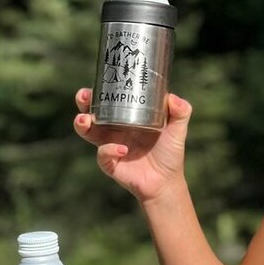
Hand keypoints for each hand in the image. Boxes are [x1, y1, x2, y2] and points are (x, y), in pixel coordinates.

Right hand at [73, 88, 191, 203]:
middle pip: (91, 112)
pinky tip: (122, 149)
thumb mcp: (177, 130)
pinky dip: (109, 150)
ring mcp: (110, 146)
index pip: (109, 100)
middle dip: (83, 103)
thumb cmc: (170, 154)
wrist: (166, 182)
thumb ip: (181, 112)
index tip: (98, 82)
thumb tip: (173, 98)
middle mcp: (114, 131)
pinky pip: (102, 155)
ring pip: (88, 132)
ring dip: (83, 124)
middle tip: (83, 96)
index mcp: (126, 118)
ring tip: (85, 120)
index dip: (99, 91)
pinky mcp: (110, 164)